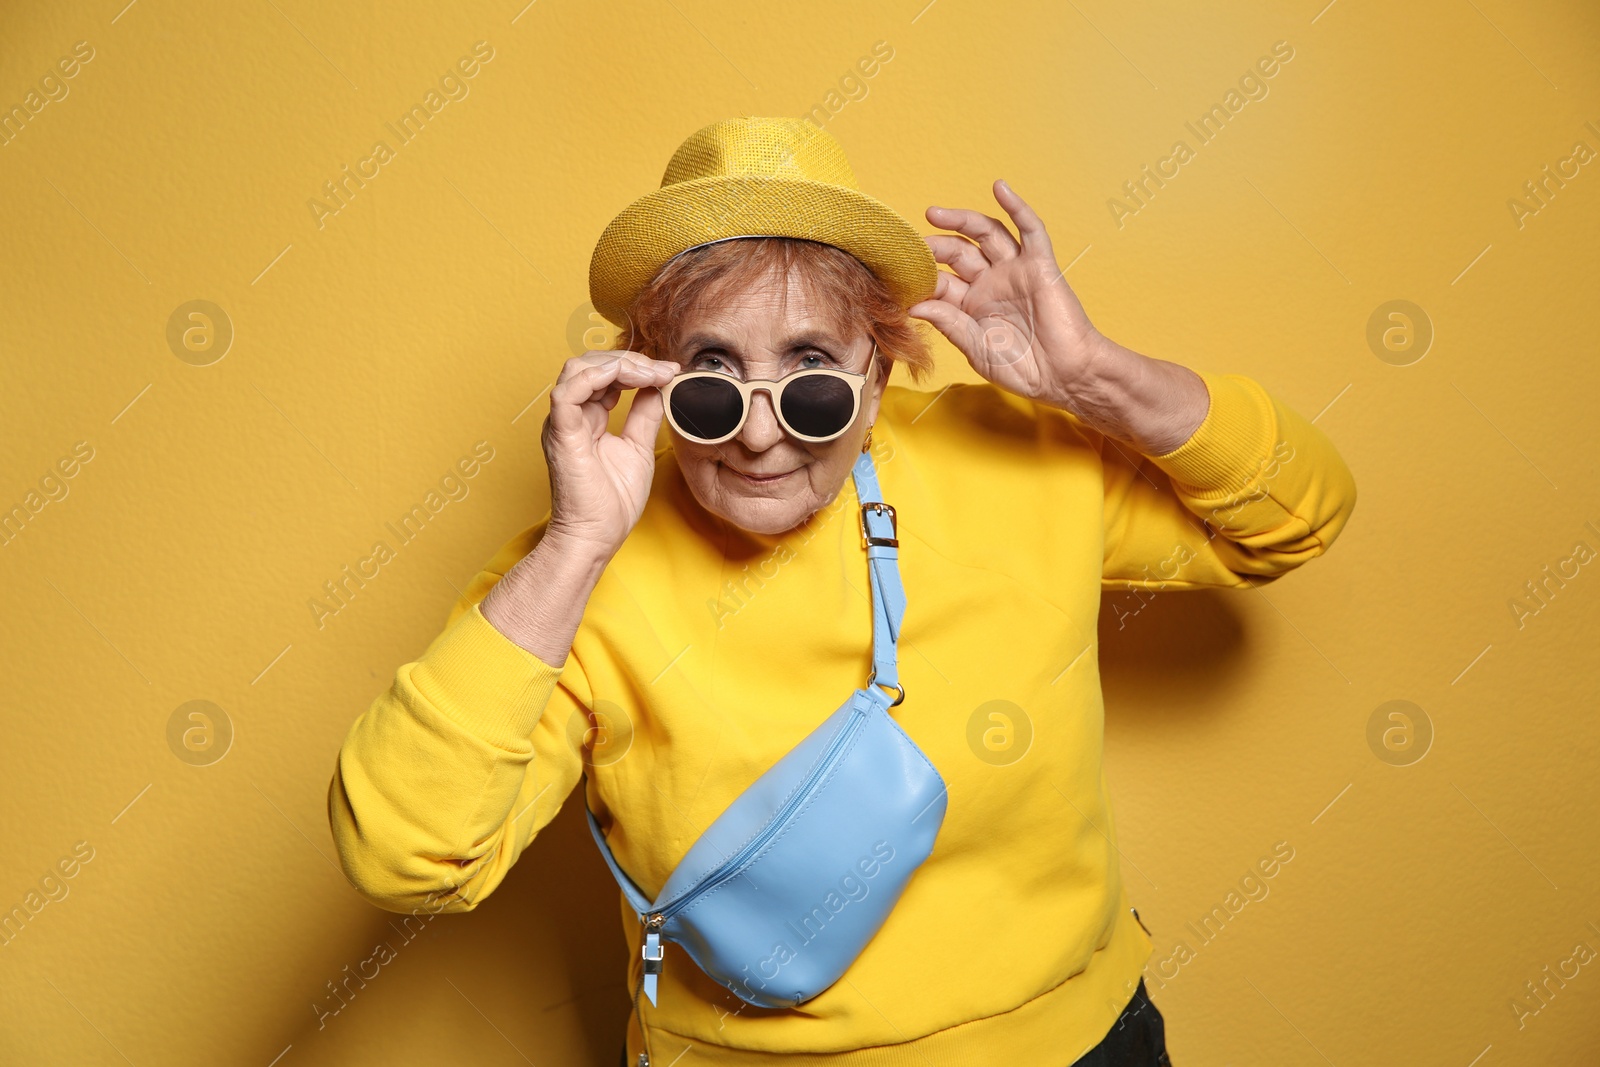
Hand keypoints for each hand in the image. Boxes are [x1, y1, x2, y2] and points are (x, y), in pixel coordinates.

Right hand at [541, 350, 677, 557]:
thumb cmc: (613, 502)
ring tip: (648, 374)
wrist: (597, 536)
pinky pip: (566, 392)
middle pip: (592, 364)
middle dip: (631, 360)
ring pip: (578, 369)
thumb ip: (645, 415)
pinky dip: (595, 377)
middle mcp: (572, 416)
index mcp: (588, 418)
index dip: (637, 366)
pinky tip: (624, 379)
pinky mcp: (560, 434)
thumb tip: (657, 386)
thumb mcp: (639, 447)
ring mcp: (563, 423)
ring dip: (617, 364)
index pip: (606, 374)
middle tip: (663, 371)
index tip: (670, 371)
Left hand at [908, 179, 1105, 408]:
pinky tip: (1000, 188)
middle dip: (935, 247)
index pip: (940, 282)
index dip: (921, 279)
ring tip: (934, 214)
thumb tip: (914, 305)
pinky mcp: (1040, 265)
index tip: (898, 278)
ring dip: (961, 220)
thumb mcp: (977, 349)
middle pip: (958, 253)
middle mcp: (990, 283)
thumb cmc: (1023, 370)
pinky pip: (1030, 230)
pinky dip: (1016, 207)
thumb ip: (949, 324)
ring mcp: (1014, 271)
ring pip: (986, 235)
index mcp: (971, 305)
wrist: (1064, 376)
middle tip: (913, 246)